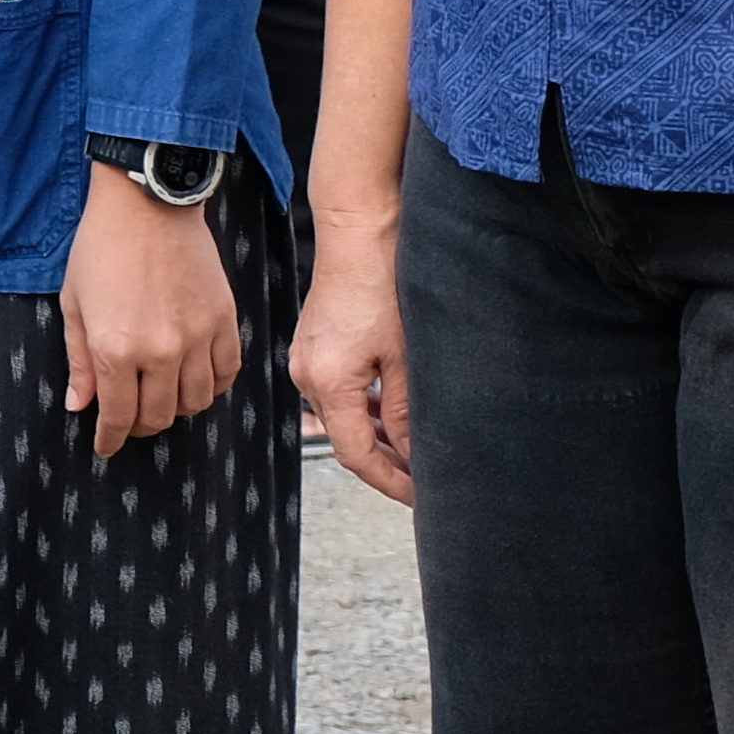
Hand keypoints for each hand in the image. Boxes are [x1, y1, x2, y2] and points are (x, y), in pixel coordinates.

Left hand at [58, 165, 240, 456]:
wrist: (148, 205)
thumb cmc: (101, 249)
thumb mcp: (73, 304)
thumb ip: (79, 360)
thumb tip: (80, 405)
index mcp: (116, 348)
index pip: (116, 415)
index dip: (109, 438)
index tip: (104, 447)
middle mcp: (160, 352)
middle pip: (158, 416)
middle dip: (139, 427)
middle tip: (128, 422)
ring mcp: (198, 339)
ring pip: (195, 403)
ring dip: (175, 411)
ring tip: (159, 401)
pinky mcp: (224, 323)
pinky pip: (226, 375)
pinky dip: (212, 388)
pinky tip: (194, 383)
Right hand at [292, 204, 414, 502]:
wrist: (357, 235)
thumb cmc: (381, 285)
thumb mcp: (405, 358)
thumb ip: (408, 413)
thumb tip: (417, 457)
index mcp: (326, 382)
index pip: (355, 455)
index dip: (390, 482)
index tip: (422, 498)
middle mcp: (306, 375)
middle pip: (346, 439)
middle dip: (386, 463)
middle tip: (427, 480)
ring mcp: (306, 360)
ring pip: (343, 417)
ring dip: (379, 435)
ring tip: (419, 447)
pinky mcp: (313, 347)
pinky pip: (338, 393)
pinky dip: (366, 409)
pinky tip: (396, 410)